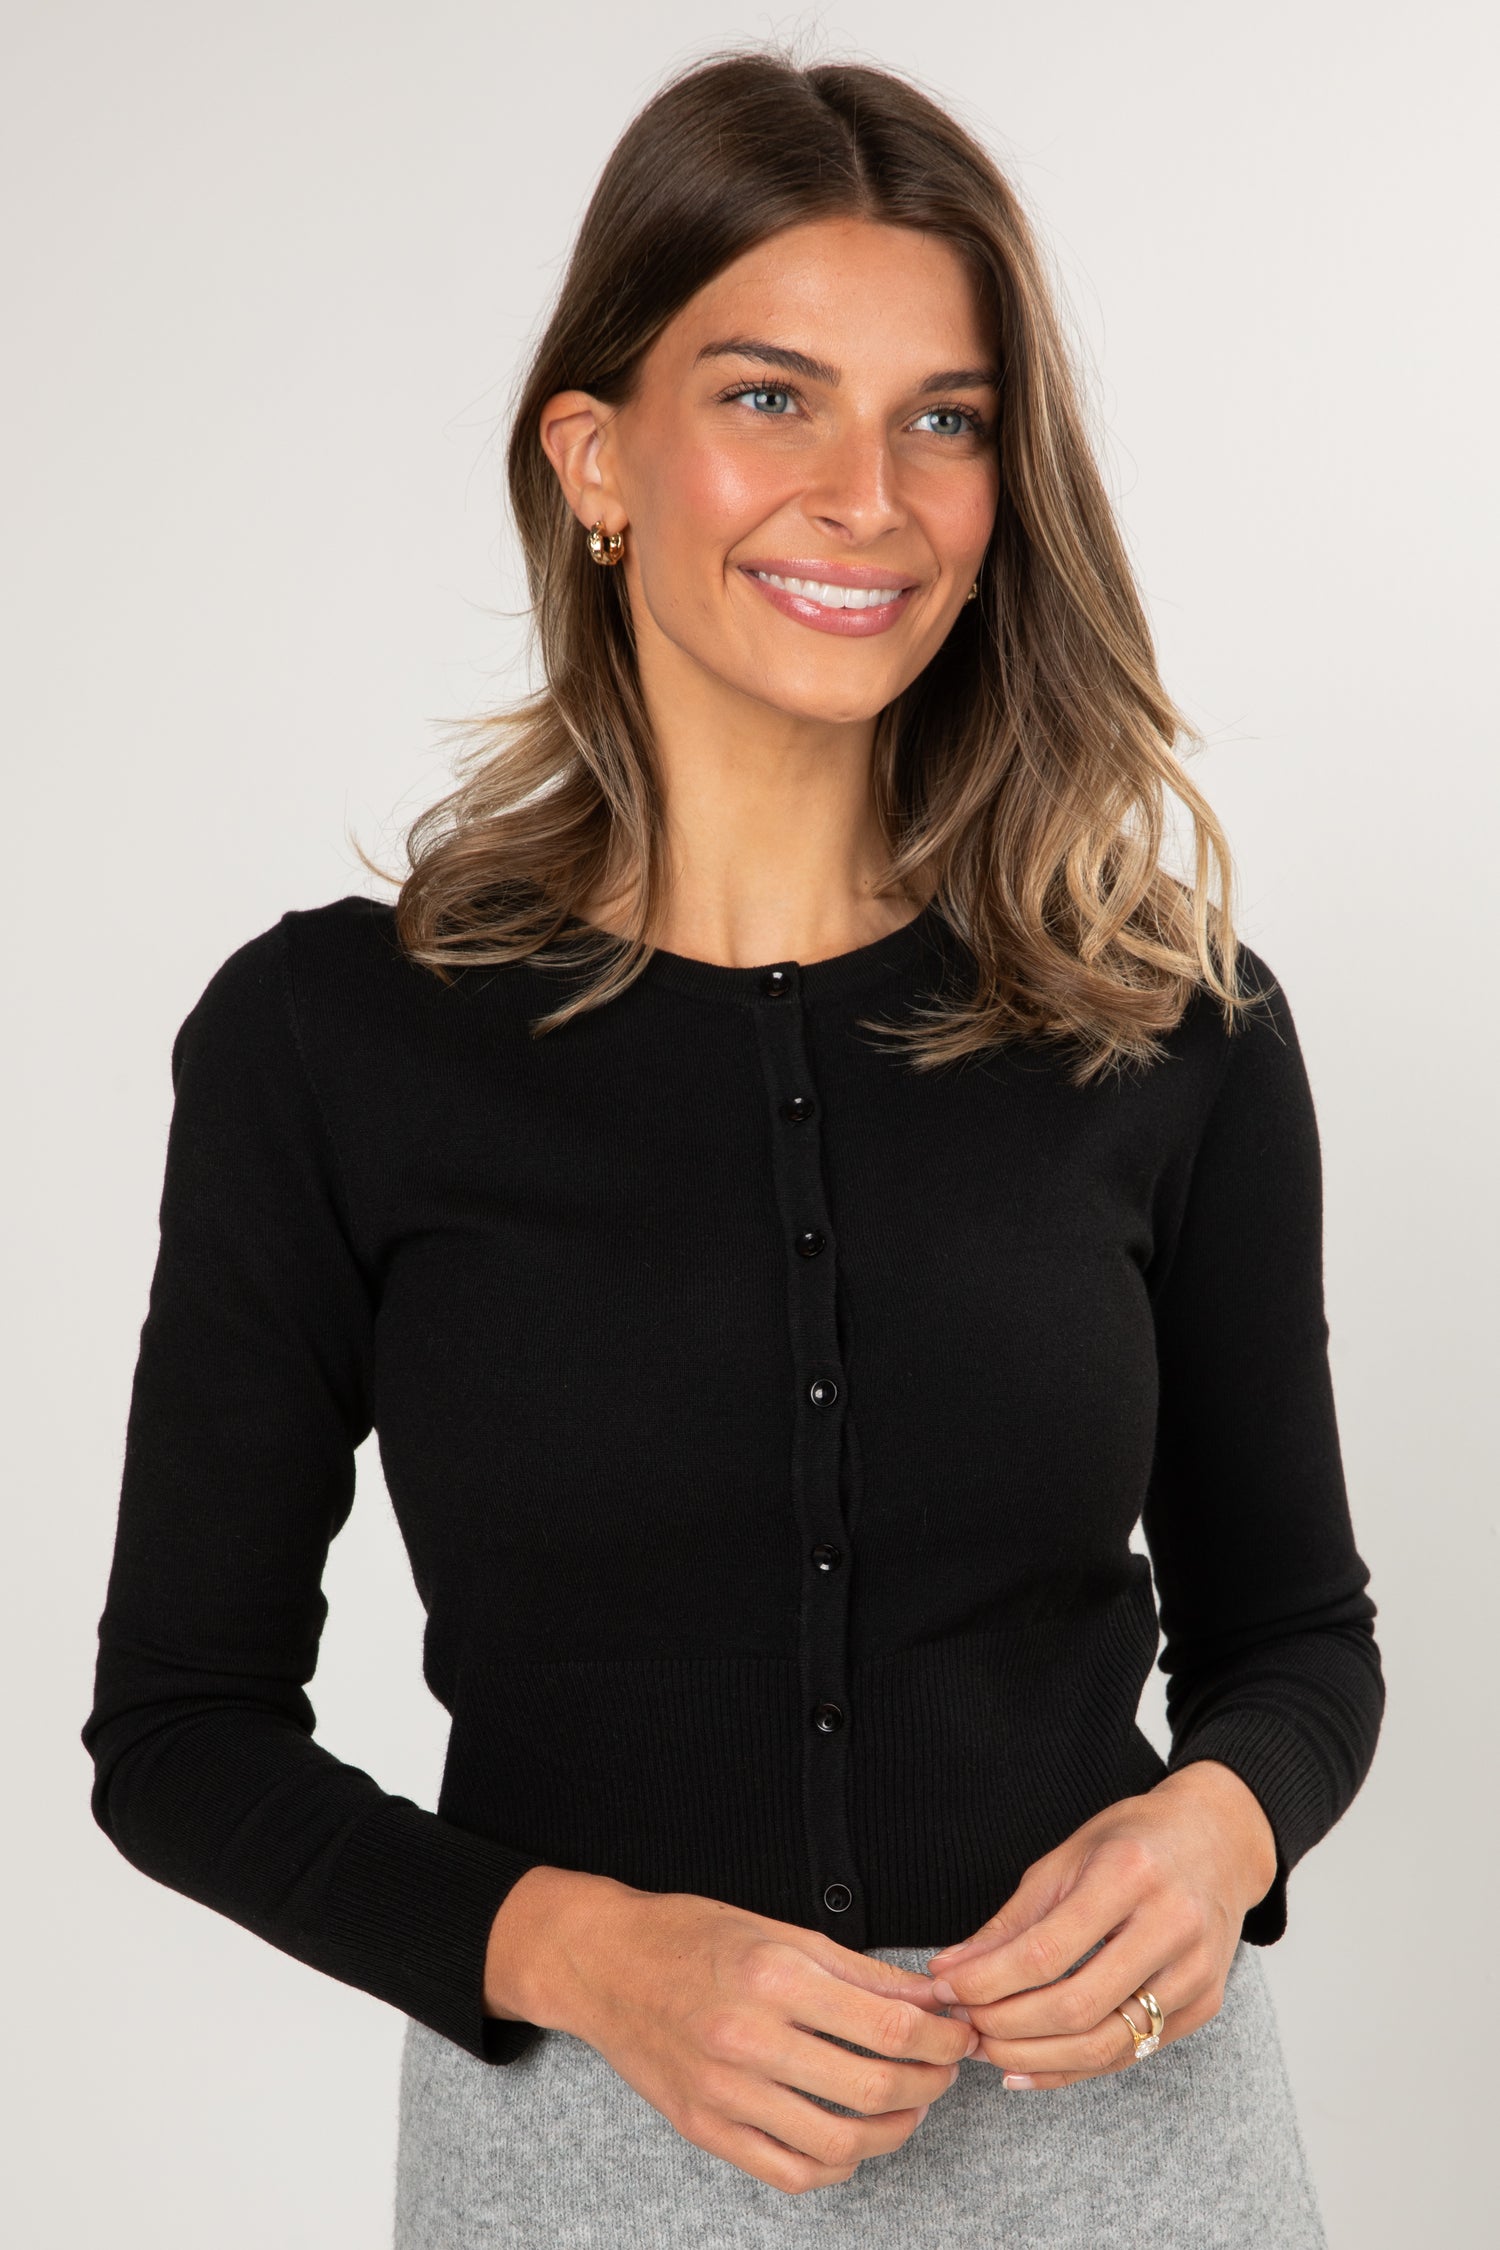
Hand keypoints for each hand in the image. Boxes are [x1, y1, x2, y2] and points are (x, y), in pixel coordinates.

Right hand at [484, 1867, 978, 2193]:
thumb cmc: (692, 1935)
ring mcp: (724, 2092)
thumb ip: (860, 1972)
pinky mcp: (705, 2129)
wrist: (603, 1964)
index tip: (958, 2035)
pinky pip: (789, 2172)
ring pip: (838, 2144)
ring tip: (907, 2107)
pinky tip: (851, 2142)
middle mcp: (749, 2038)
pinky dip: (836, 2167)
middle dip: (930, 2084)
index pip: (890, 2027)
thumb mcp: (780, 1931)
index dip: (942, 2038)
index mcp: (774, 1976)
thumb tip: (930, 1999)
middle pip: (874, 2088)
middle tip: (943, 2071)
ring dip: (892, 2132)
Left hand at [923, 1760, 1277, 2090]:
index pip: (1045, 1952)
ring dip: (1035, 2059)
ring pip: (1106, 2044)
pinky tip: (1030, 2068)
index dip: (986, 1981)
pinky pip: (1131, 2054)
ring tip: (989, 2050)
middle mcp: (1171, 1926)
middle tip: (963, 2026)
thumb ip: (1011, 1922)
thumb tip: (950, 1970)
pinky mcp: (1205, 2005)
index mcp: (1130, 1874)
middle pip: (1075, 2007)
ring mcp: (1196, 1972)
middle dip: (1006, 2027)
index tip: (945, 1988)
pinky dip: (1073, 2068)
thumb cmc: (1133, 1841)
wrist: (1218, 1841)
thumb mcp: (1066, 1859)